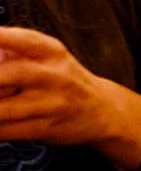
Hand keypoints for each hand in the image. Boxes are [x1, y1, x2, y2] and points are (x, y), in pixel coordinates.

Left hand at [0, 28, 140, 166]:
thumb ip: (12, 52)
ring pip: (1, 110)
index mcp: (52, 51)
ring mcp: (51, 104)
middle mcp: (54, 76)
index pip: (20, 39)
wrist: (101, 110)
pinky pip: (4, 131)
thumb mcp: (48, 57)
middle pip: (9, 74)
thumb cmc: (63, 80)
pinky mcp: (45, 129)